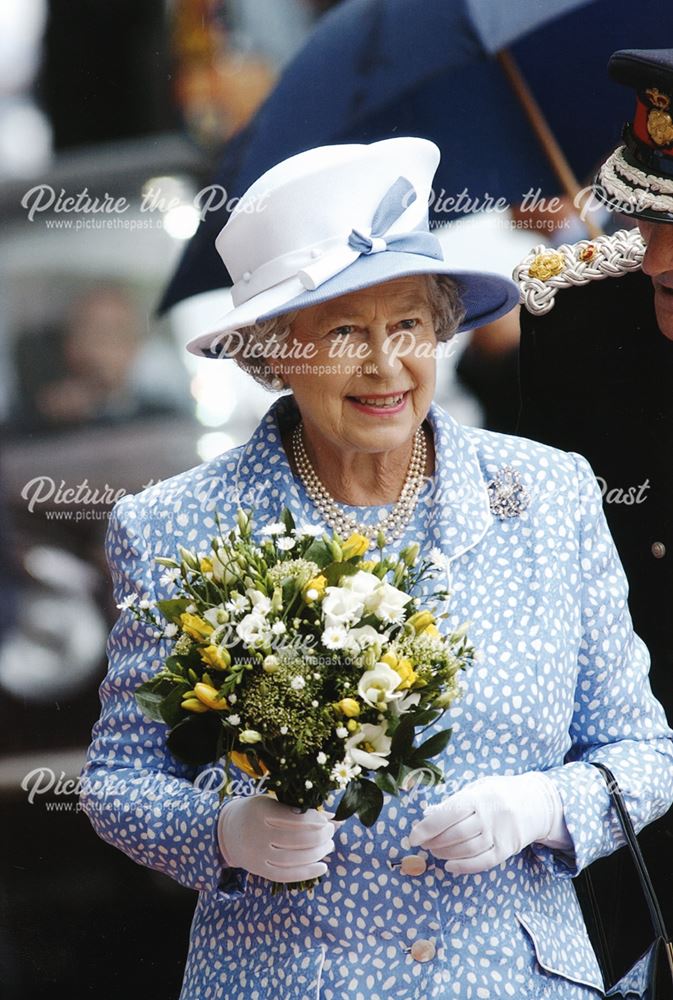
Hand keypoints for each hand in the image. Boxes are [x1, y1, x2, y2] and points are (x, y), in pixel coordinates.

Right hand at [217, 795, 335, 882]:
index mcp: (262, 811)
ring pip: (295, 858)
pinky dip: (307, 873)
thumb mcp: (272, 802)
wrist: (227, 832)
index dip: (316, 820)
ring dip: (318, 853)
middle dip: (320, 836)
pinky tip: (323, 867)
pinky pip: (286, 875)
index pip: (295, 818)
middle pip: (297, 839)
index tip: (327, 819)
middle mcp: (258, 834)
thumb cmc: (255, 813)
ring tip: (329, 845)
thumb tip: (331, 817)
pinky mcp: (260, 870)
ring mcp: (258, 855)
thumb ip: (297, 809)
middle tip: (331, 831)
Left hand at [408, 772, 566, 873]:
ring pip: (466, 850)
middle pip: (455, 834)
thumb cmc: (500, 793)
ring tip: (435, 851)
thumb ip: (454, 802)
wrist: (536, 802)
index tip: (413, 836)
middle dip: (434, 842)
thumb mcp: (477, 788)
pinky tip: (450, 866)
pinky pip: (482, 862)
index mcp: (478, 797)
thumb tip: (428, 815)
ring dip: (445, 854)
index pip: (447, 814)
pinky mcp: (507, 850)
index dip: (427, 827)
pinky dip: (463, 867)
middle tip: (424, 844)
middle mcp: (489, 816)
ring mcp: (499, 834)